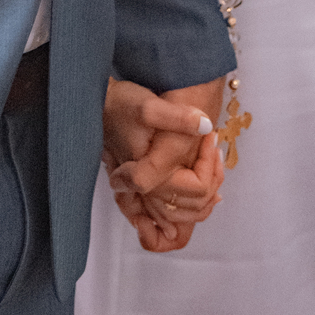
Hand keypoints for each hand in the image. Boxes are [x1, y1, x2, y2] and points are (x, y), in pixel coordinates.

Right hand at [103, 78, 223, 249]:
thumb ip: (178, 117)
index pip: (198, 189)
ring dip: (207, 188)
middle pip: (196, 205)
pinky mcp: (147, 185)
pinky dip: (193, 194)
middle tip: (214, 146)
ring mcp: (147, 192)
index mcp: (151, 178)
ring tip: (211, 156)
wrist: (101, 106)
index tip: (210, 135)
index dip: (210, 164)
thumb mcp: (149, 107)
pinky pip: (175, 204)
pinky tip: (202, 171)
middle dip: (214, 178)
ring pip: (187, 209)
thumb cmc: (121, 105)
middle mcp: (148, 192)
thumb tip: (207, 126)